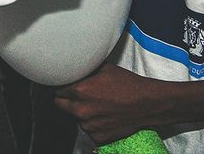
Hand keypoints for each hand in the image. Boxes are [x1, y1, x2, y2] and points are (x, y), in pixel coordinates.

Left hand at [54, 63, 172, 143]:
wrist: (147, 104)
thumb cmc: (128, 84)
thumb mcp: (104, 68)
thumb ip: (85, 69)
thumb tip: (74, 65)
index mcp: (80, 91)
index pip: (56, 89)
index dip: (61, 85)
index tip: (65, 84)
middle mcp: (81, 110)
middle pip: (59, 104)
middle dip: (65, 99)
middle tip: (77, 94)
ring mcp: (89, 126)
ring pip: (74, 117)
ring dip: (79, 112)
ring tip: (96, 105)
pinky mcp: (97, 137)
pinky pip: (88, 129)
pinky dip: (92, 123)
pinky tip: (103, 115)